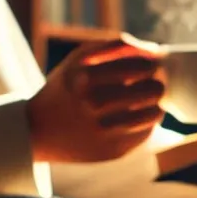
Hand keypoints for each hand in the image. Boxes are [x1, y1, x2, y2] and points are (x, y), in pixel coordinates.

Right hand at [28, 36, 165, 163]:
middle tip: (155, 85)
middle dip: (156, 84)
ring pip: (154, 113)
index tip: (149, 67)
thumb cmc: (66, 89)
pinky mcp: (114, 150)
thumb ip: (112, 47)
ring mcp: (106, 130)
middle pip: (152, 89)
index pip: (142, 65)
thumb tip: (150, 49)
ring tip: (151, 103)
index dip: (151, 64)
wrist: (39, 131)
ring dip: (156, 105)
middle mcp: (95, 104)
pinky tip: (140, 118)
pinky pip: (146, 132)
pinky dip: (148, 123)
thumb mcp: (78, 60)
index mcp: (87, 77)